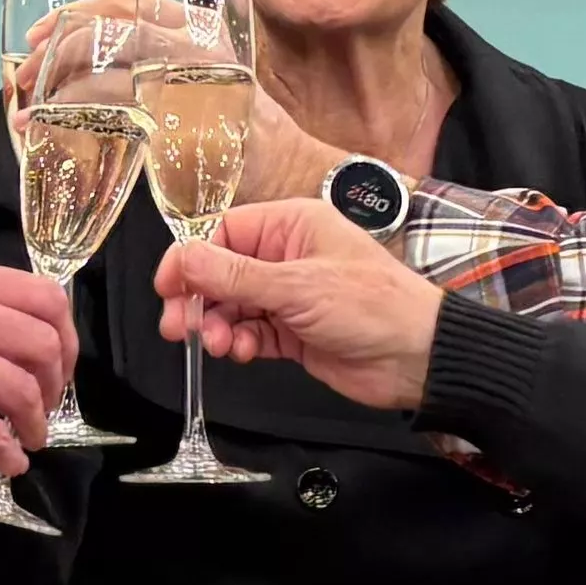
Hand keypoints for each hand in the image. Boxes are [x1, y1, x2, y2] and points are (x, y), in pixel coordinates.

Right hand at [0, 258, 74, 474]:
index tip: (58, 363)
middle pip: (45, 344)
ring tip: (26, 439)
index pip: (44, 297)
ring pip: (27, 393)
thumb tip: (9, 336)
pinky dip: (9, 456)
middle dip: (56, 383)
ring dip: (36, 424)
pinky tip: (5, 463)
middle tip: (44, 406)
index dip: (64, 337)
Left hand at [21, 4, 332, 195]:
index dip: (78, 14)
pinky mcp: (184, 115)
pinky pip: (117, 107)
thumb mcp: (209, 87)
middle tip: (25, 76)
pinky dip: (78, 116)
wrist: (292, 172)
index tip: (41, 35)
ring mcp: (190, 77)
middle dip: (55, 47)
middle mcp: (194, 44)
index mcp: (199, 31)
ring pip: (106, 62)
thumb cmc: (249, 138)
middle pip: (110, 25)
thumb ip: (163, 74)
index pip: (128, 4)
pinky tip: (56, 131)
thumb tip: (101, 80)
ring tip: (29, 113)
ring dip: (58, 86)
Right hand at [153, 197, 443, 409]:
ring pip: (233, 306)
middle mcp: (289, 256)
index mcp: (293, 225)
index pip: (224, 232)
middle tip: (178, 325)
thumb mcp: (297, 286)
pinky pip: (251, 332)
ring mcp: (291, 295)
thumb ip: (235, 276)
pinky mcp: (294, 331)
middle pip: (223, 272)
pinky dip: (238, 343)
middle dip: (199, 299)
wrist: (418, 358)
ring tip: (216, 343)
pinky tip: (238, 351)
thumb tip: (183, 259)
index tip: (167, 286)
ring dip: (217, 324)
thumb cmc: (375, 307)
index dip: (191, 258)